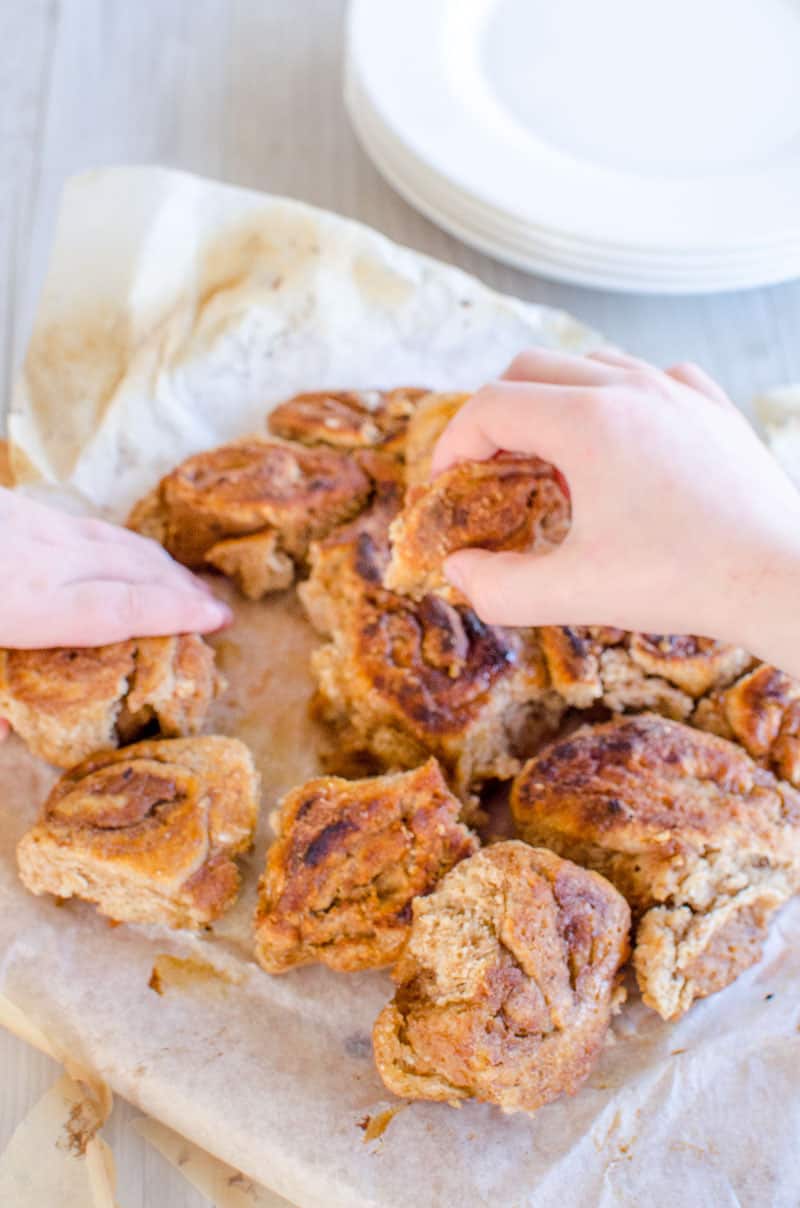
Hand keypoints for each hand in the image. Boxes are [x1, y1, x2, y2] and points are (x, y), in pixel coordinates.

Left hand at [0, 489, 231, 648]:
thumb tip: (6, 735)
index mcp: (25, 607)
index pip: (122, 609)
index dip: (177, 613)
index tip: (218, 619)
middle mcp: (41, 560)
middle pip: (130, 570)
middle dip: (182, 589)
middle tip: (218, 609)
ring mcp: (27, 522)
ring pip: (112, 540)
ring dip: (158, 563)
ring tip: (188, 583)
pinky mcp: (12, 502)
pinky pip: (82, 522)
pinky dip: (119, 540)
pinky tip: (129, 550)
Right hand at [432, 350, 799, 673]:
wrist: (780, 578)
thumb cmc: (681, 581)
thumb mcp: (573, 593)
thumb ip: (498, 587)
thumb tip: (458, 569)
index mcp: (587, 422)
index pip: (491, 405)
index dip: (453, 443)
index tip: (446, 483)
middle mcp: (629, 389)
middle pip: (531, 367)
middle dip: (494, 413)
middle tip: (487, 466)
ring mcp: (677, 391)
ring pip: (589, 364)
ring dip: (552, 400)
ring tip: (551, 458)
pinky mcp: (713, 407)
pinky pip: (649, 376)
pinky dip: (615, 398)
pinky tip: (620, 442)